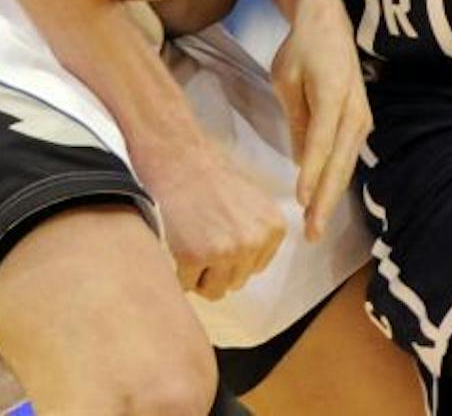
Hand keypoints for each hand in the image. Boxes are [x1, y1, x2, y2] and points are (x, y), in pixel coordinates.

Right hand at [134, 138, 285, 300]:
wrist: (180, 160)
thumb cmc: (212, 179)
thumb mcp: (255, 202)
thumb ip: (260, 234)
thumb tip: (253, 268)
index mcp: (274, 228)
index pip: (255, 268)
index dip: (234, 256)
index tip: (220, 233)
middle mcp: (254, 241)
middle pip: (235, 282)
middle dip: (216, 267)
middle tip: (202, 237)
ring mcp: (225, 250)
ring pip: (213, 290)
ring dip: (199, 274)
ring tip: (192, 242)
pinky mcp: (194, 256)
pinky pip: (186, 285)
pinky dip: (178, 272)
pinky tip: (178, 244)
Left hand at [270, 0, 369, 242]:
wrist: (328, 22)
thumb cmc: (300, 48)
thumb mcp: (285, 79)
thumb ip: (296, 119)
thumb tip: (301, 161)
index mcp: (334, 94)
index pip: (321, 142)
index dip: (312, 174)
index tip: (301, 202)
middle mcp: (355, 108)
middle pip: (340, 161)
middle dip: (326, 199)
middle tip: (312, 234)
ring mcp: (362, 115)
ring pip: (347, 163)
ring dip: (333, 195)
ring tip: (317, 226)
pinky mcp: (361, 119)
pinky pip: (349, 155)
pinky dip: (338, 179)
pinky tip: (325, 199)